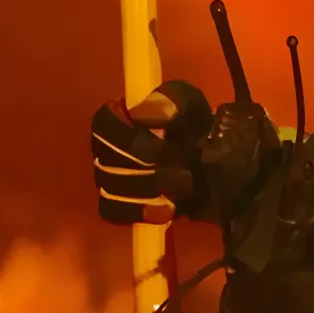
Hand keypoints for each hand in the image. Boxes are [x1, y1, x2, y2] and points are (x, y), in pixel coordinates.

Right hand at [92, 80, 212, 224]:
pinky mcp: (118, 205)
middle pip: (107, 159)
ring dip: (149, 189)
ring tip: (185, 188)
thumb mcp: (193, 106)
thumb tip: (152, 110)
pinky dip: (139, 211)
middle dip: (147, 166)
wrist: (210, 162)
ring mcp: (109, 178)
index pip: (103, 123)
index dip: (126, 133)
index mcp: (119, 116)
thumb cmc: (195, 127)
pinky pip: (112, 211)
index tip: (161, 137)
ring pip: (111, 187)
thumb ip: (175, 101)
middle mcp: (106, 146)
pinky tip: (167, 210)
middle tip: (183, 169)